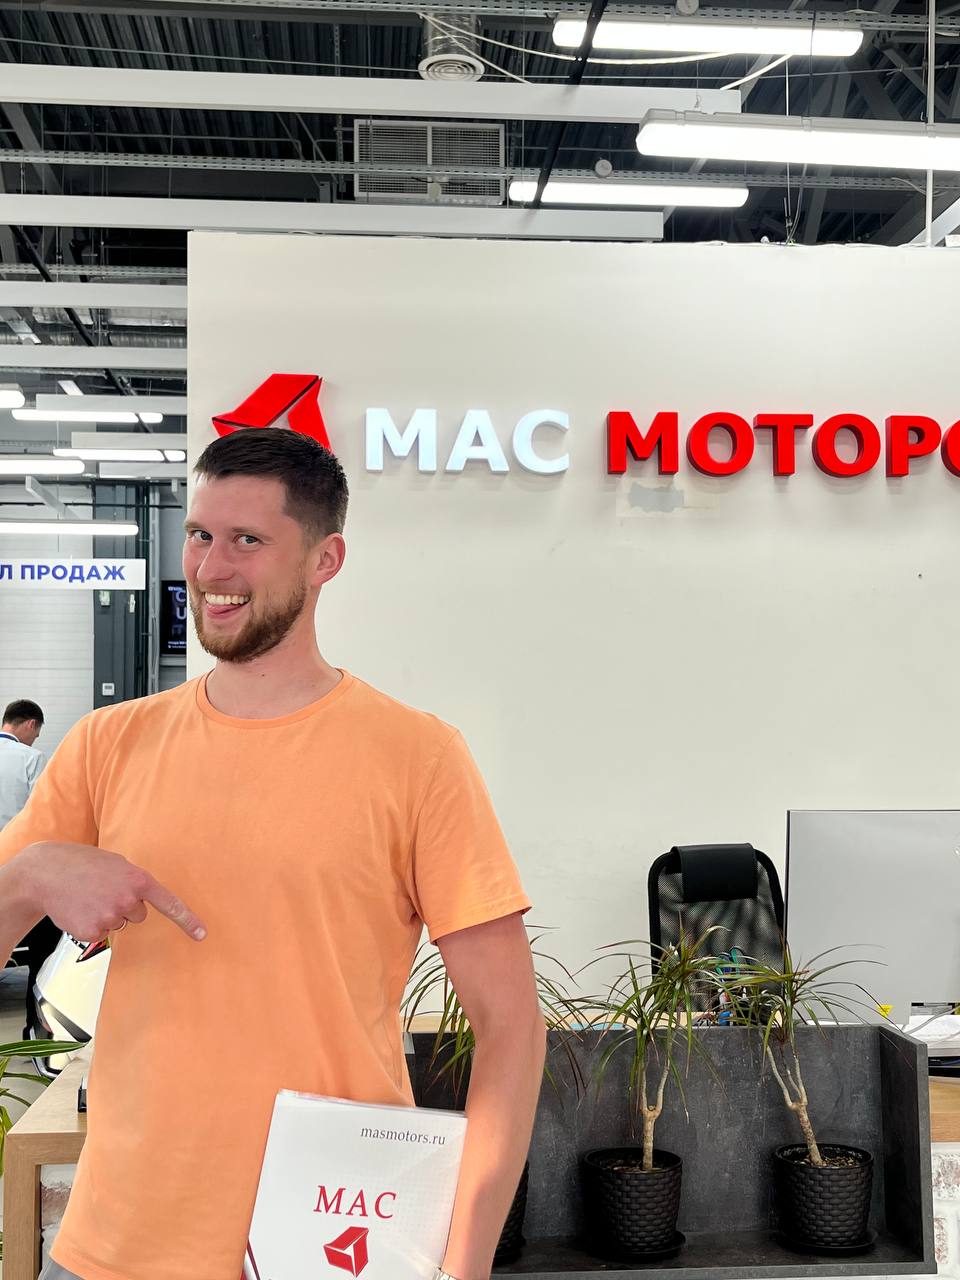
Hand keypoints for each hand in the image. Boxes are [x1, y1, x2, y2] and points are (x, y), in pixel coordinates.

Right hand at [17, 841, 206, 942]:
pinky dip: (90, 924)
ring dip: (106, 913)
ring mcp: (110, 917)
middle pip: (139, 915)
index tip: (202, 934)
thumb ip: (134, 879)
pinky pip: (101, 933)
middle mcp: (128, 900)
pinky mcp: (92, 931)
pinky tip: (79, 909)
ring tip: (87, 896)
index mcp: (138, 879)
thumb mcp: (116, 863)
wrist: (45, 873)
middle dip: (124, 905)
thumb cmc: (82, 864)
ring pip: (119, 923)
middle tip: (103, 891)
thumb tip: (142, 896)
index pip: (169, 903)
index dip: (187, 920)